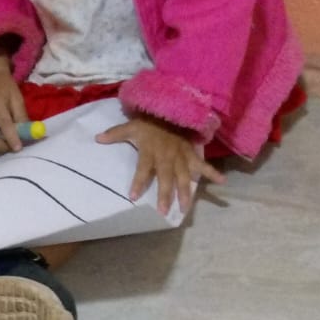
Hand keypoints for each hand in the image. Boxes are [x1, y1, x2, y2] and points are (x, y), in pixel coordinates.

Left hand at [95, 113, 224, 215]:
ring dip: (186, 192)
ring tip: (185, 208)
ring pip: (184, 176)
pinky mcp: (191, 153)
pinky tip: (222, 182)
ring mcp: (181, 156)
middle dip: (166, 194)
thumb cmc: (149, 122)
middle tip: (164, 211)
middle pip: (167, 177)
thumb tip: (97, 139)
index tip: (132, 196)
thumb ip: (115, 134)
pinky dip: (213, 172)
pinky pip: (202, 165)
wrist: (170, 109)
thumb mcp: (131, 126)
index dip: (138, 182)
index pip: (143, 169)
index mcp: (151, 151)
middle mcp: (167, 156)